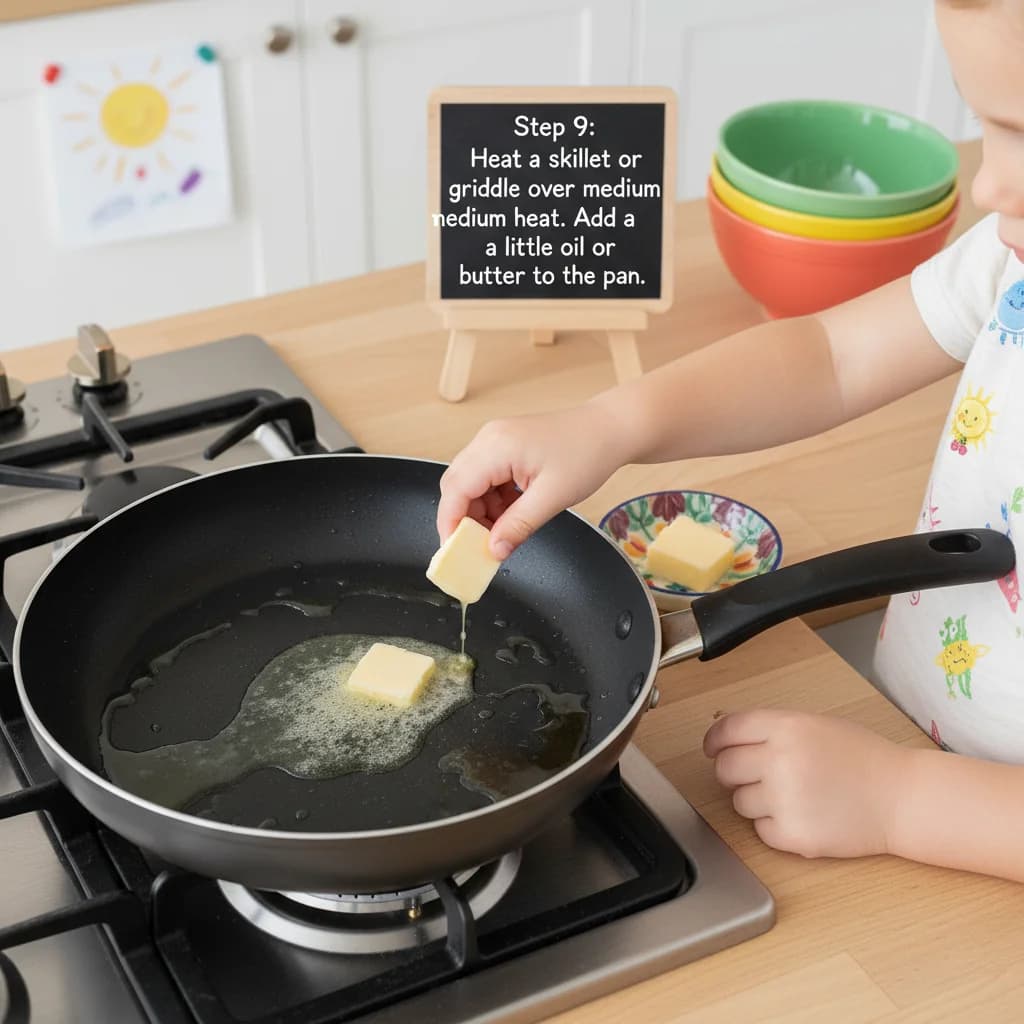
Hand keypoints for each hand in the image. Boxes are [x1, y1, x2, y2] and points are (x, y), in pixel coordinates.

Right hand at [437, 402, 630, 558]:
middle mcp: (489, 440)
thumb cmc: (587, 453)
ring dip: (480, 513)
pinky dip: (493, 502)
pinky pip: (485, 479)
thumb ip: (518, 526)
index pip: (455, 490)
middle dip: (464, 520)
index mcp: (496, 447)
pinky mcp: (504, 447)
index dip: (450, 523)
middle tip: (479, 548)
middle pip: (457, 486)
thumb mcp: (553, 498)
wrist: (609, 430)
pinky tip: (511, 515)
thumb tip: (493, 550)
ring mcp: (495, 441)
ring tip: (504, 532)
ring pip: (470, 484)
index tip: (455, 552)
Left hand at [703, 709, 909, 858]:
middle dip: (733, 773)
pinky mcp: (793, 834)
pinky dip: (775, 828)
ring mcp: (785, 798)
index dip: (714, 741)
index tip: (712, 749)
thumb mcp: (815, 725)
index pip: (727, 730)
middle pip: (725, 768)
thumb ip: (772, 729)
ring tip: (793, 796)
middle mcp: (780, 759)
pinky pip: (760, 831)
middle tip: (755, 777)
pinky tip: (803, 816)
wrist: (902, 797)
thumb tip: (727, 738)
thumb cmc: (863, 759)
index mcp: (786, 727)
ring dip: (756, 802)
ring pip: (739, 802)